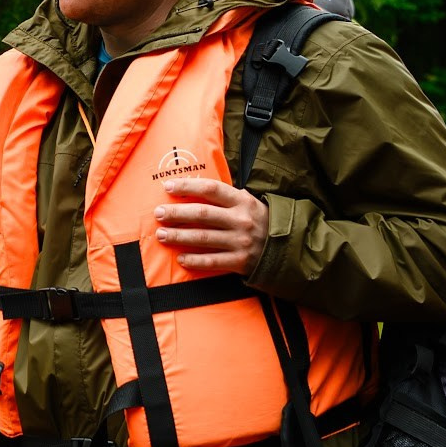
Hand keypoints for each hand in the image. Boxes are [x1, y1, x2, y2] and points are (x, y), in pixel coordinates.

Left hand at [152, 175, 268, 274]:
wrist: (288, 248)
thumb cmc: (259, 221)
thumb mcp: (248, 203)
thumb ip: (225, 197)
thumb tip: (193, 185)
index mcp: (242, 201)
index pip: (211, 189)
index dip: (188, 186)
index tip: (167, 186)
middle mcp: (241, 220)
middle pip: (203, 214)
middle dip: (177, 213)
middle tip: (158, 213)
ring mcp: (241, 242)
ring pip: (204, 238)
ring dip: (179, 236)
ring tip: (161, 235)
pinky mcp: (240, 261)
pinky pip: (213, 261)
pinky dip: (195, 260)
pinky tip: (180, 259)